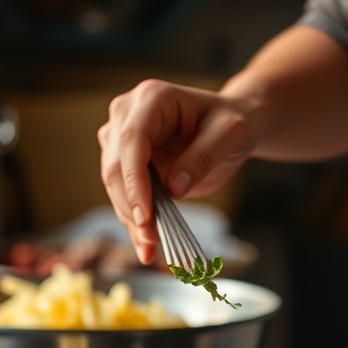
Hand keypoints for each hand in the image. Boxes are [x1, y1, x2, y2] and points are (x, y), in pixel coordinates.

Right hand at [97, 79, 257, 263]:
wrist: (229, 127)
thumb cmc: (233, 123)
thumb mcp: (231, 135)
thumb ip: (204, 157)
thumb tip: (173, 188)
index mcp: (153, 98)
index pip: (132, 140)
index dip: (134, 181)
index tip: (145, 216)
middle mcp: (127, 114)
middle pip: (115, 165)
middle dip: (131, 206)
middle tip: (151, 239)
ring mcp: (121, 138)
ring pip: (114, 184)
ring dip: (129, 219)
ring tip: (150, 248)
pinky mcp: (125, 161)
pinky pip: (123, 194)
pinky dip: (134, 221)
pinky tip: (146, 246)